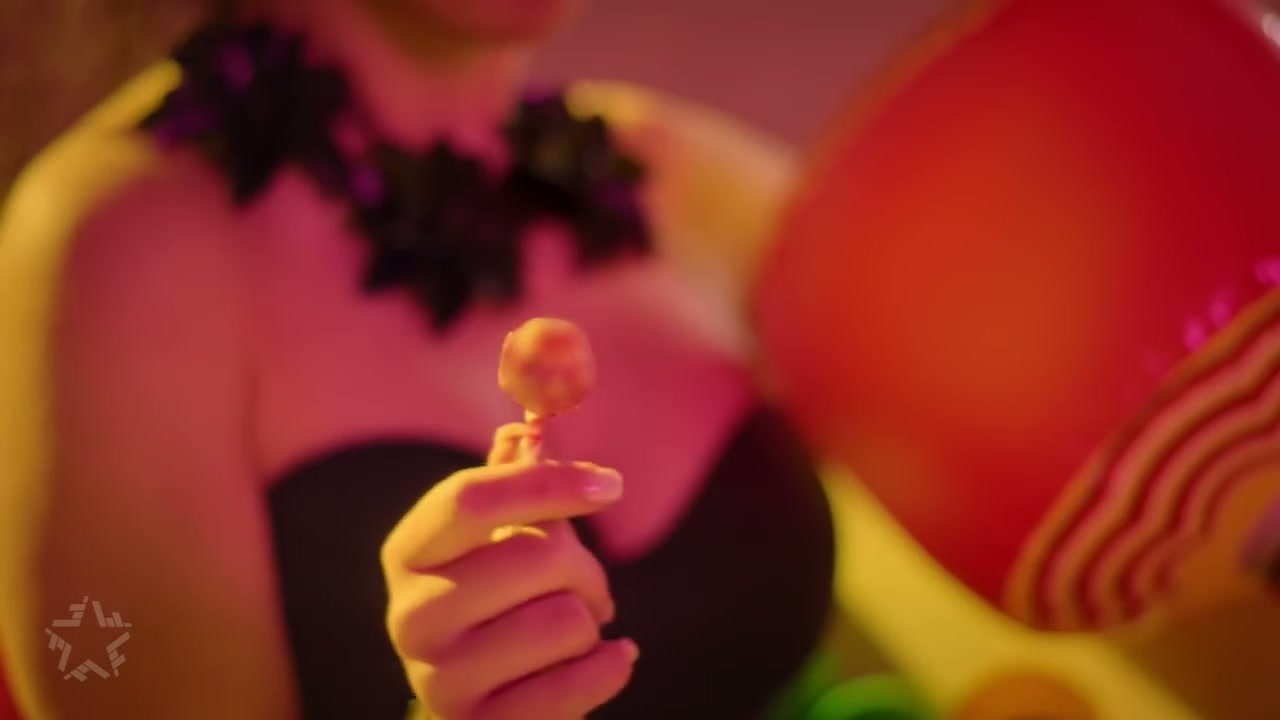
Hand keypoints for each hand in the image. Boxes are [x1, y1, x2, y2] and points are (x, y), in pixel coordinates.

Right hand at [382, 423, 637, 719]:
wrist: (482, 703)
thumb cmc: (496, 600)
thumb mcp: (496, 537)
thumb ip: (514, 478)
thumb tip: (531, 424)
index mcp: (408, 552)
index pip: (474, 497)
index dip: (550, 482)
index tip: (610, 484)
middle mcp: (410, 616)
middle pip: (536, 556)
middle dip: (585, 567)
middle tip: (587, 585)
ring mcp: (440, 680)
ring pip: (568, 620)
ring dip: (591, 622)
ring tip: (574, 631)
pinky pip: (580, 682)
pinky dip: (610, 665)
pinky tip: (608, 659)